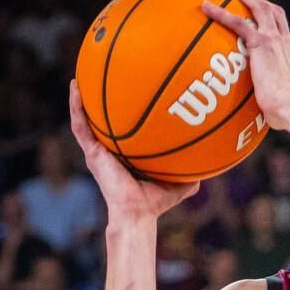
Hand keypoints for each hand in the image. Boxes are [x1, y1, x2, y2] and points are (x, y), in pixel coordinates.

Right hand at [69, 81, 199, 221]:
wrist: (138, 214)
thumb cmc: (156, 201)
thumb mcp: (182, 182)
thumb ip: (194, 169)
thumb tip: (214, 159)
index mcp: (126, 153)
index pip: (123, 129)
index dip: (122, 112)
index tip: (127, 90)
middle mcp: (110, 150)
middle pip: (103, 120)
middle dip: (99, 100)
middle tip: (99, 76)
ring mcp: (99, 151)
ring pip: (86, 120)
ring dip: (81, 99)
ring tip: (79, 77)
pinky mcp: (92, 153)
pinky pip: (81, 127)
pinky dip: (77, 107)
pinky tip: (76, 88)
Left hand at [200, 0, 289, 131]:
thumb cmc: (287, 113)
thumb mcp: (280, 103)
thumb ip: (270, 102)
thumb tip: (261, 116)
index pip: (283, 34)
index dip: (274, 26)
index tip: (264, 24)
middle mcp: (285, 43)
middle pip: (275, 13)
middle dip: (260, 1)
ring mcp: (274, 40)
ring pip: (260, 9)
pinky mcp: (260, 43)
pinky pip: (237, 22)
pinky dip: (220, 13)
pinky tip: (206, 7)